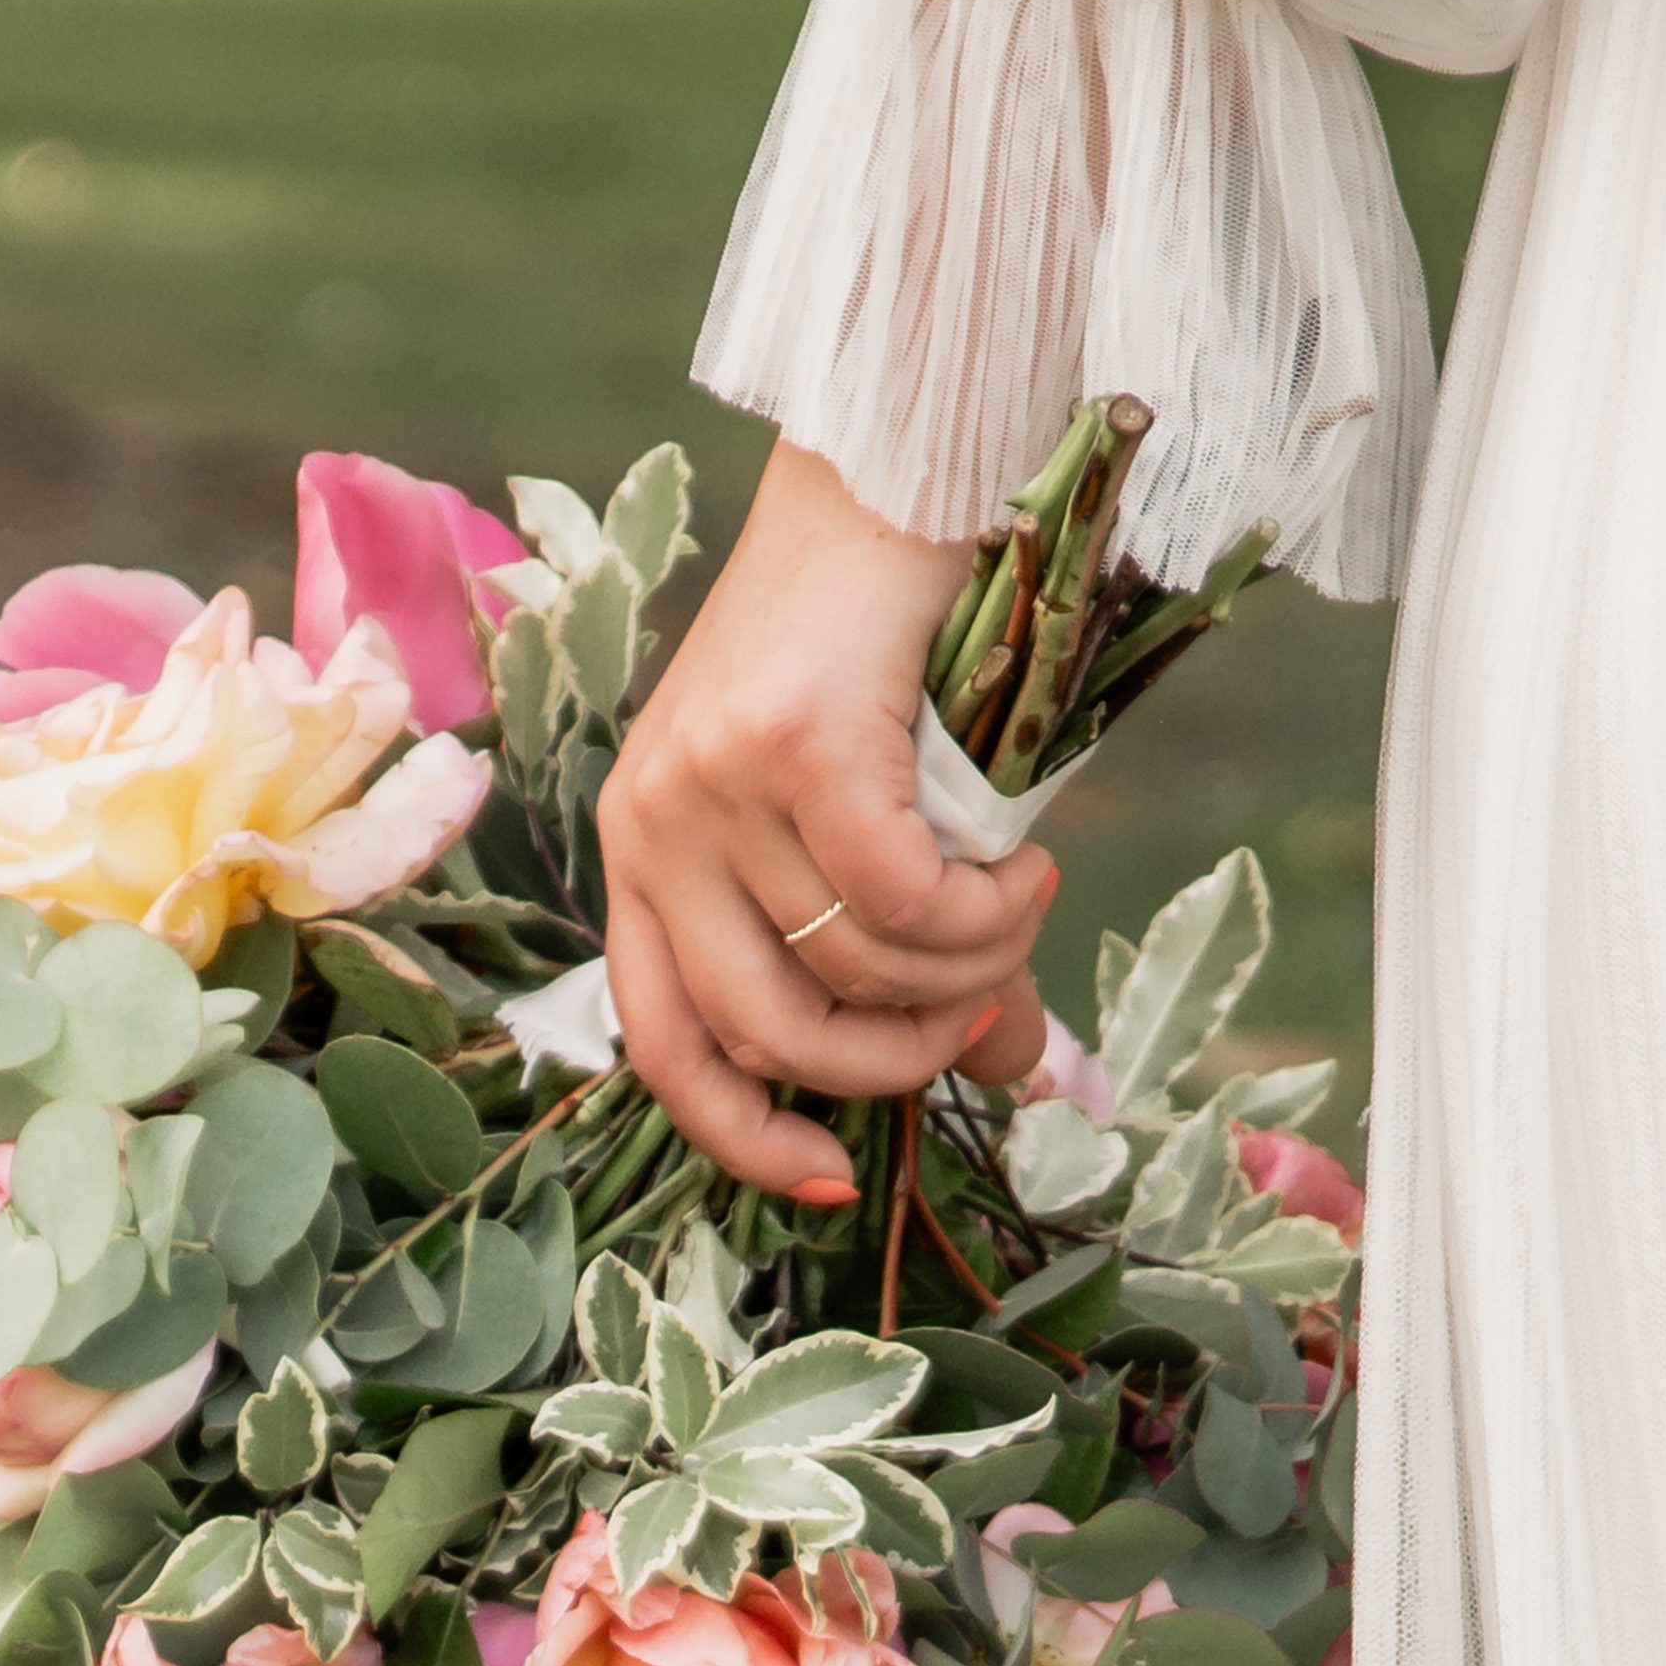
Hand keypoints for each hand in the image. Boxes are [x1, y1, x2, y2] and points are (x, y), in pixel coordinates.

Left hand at [601, 440, 1057, 1212]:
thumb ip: (911, 950)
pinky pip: (905, 898)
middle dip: (896, 1061)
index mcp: (640, 853)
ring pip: (854, 968)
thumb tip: (1009, 1072)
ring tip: (1021, 902)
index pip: (662, 1046)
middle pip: (769, 1032)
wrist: (895, 482)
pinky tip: (1025, 861)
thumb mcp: (871, 816)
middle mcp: (650, 823)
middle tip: (986, 1012)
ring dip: (970, 969)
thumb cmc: (884, 654)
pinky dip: (987, 910)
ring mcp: (709, 782)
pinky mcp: (791, 742)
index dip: (744, 1140)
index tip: (837, 1183)